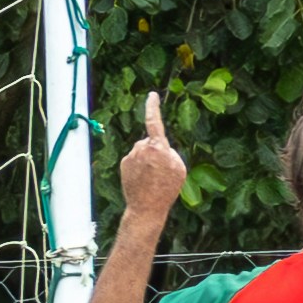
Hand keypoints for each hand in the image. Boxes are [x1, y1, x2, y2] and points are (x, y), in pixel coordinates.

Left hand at [119, 94, 186, 225]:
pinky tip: (143, 179)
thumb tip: (159, 149)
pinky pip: (134, 159)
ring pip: (142, 151)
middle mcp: (141, 148)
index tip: (152, 95)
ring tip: (152, 178)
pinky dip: (139, 166)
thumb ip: (169, 152)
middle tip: (161, 171)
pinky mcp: (123, 164)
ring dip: (147, 160)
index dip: (153, 107)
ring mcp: (130, 156)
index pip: (154, 121)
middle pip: (151, 142)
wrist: (146, 207)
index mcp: (157, 147)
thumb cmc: (166, 188)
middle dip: (156, 151)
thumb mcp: (179, 168)